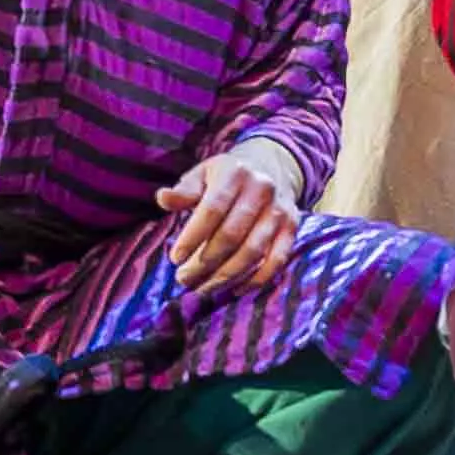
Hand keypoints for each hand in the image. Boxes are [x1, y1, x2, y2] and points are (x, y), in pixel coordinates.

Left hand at [156, 147, 303, 298]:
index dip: (192, 237)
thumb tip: (163, 199)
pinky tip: (236, 290)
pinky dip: (257, 279)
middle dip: (204, 263)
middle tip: (183, 279)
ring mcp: (279, 210)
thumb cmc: (228, 176)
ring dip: (225, 276)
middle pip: (231, 235)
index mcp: (235, 173)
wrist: (272, 165)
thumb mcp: (204, 174)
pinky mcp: (291, 227)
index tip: (174, 258)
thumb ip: (184, 190)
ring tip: (202, 288)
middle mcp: (261, 189)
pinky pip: (277, 259)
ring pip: (252, 251)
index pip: (212, 210)